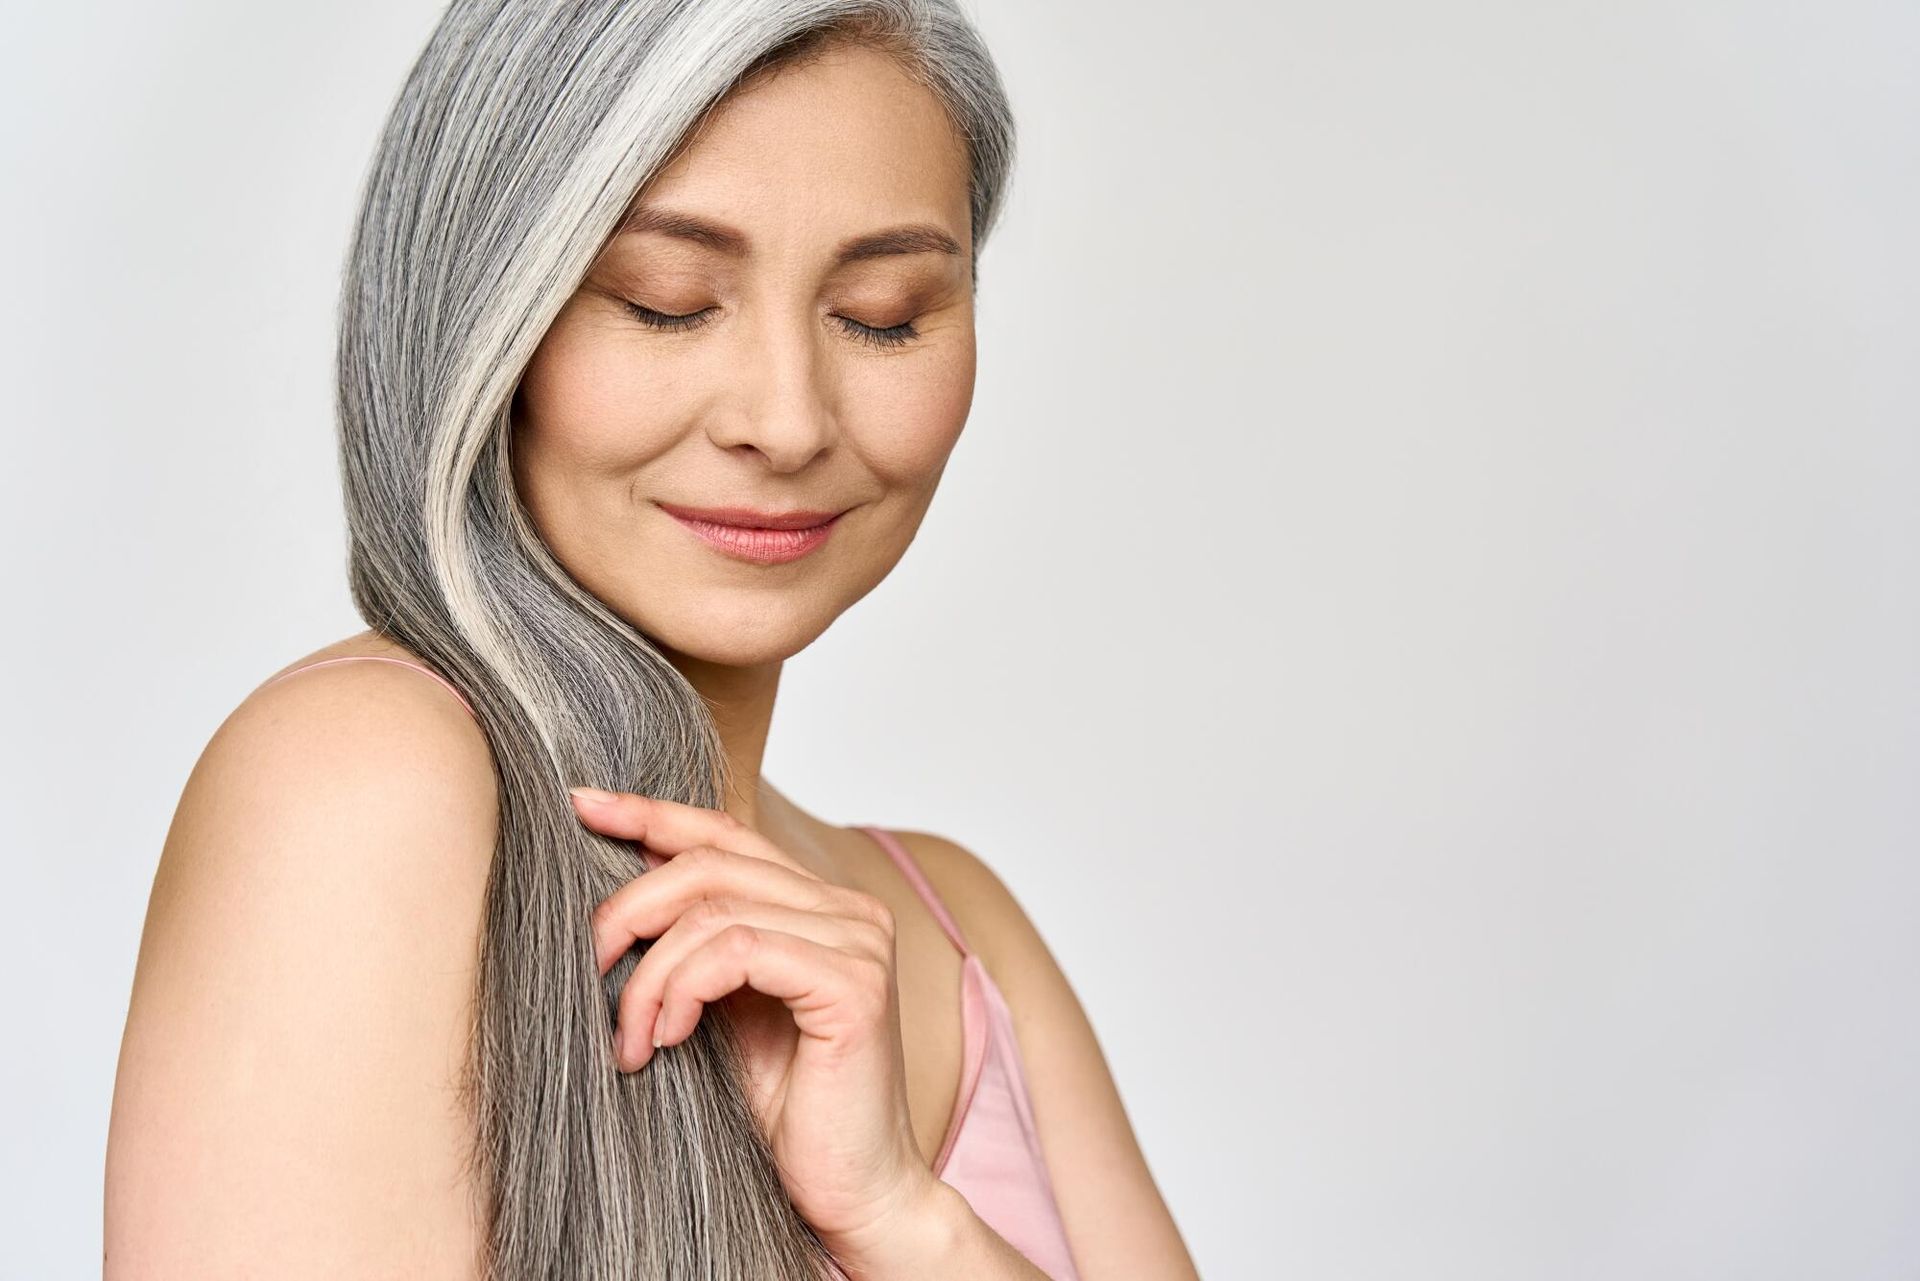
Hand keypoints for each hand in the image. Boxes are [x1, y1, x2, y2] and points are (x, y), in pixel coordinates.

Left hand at [567, 787, 946, 1260]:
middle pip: (711, 862)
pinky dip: (684, 988)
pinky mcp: (853, 985)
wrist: (851, 1191)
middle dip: (630, 908)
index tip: (582, 806)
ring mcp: (859, 942)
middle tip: (589, 966)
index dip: (650, 813)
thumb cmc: (786, 1111)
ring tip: (633, 1036)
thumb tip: (621, 881)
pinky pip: (739, 951)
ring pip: (715, 908)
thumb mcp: (720, 1008)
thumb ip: (695, 943)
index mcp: (821, 905)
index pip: (727, 833)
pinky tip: (669, 1038)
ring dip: (649, 974)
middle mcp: (849, 910)